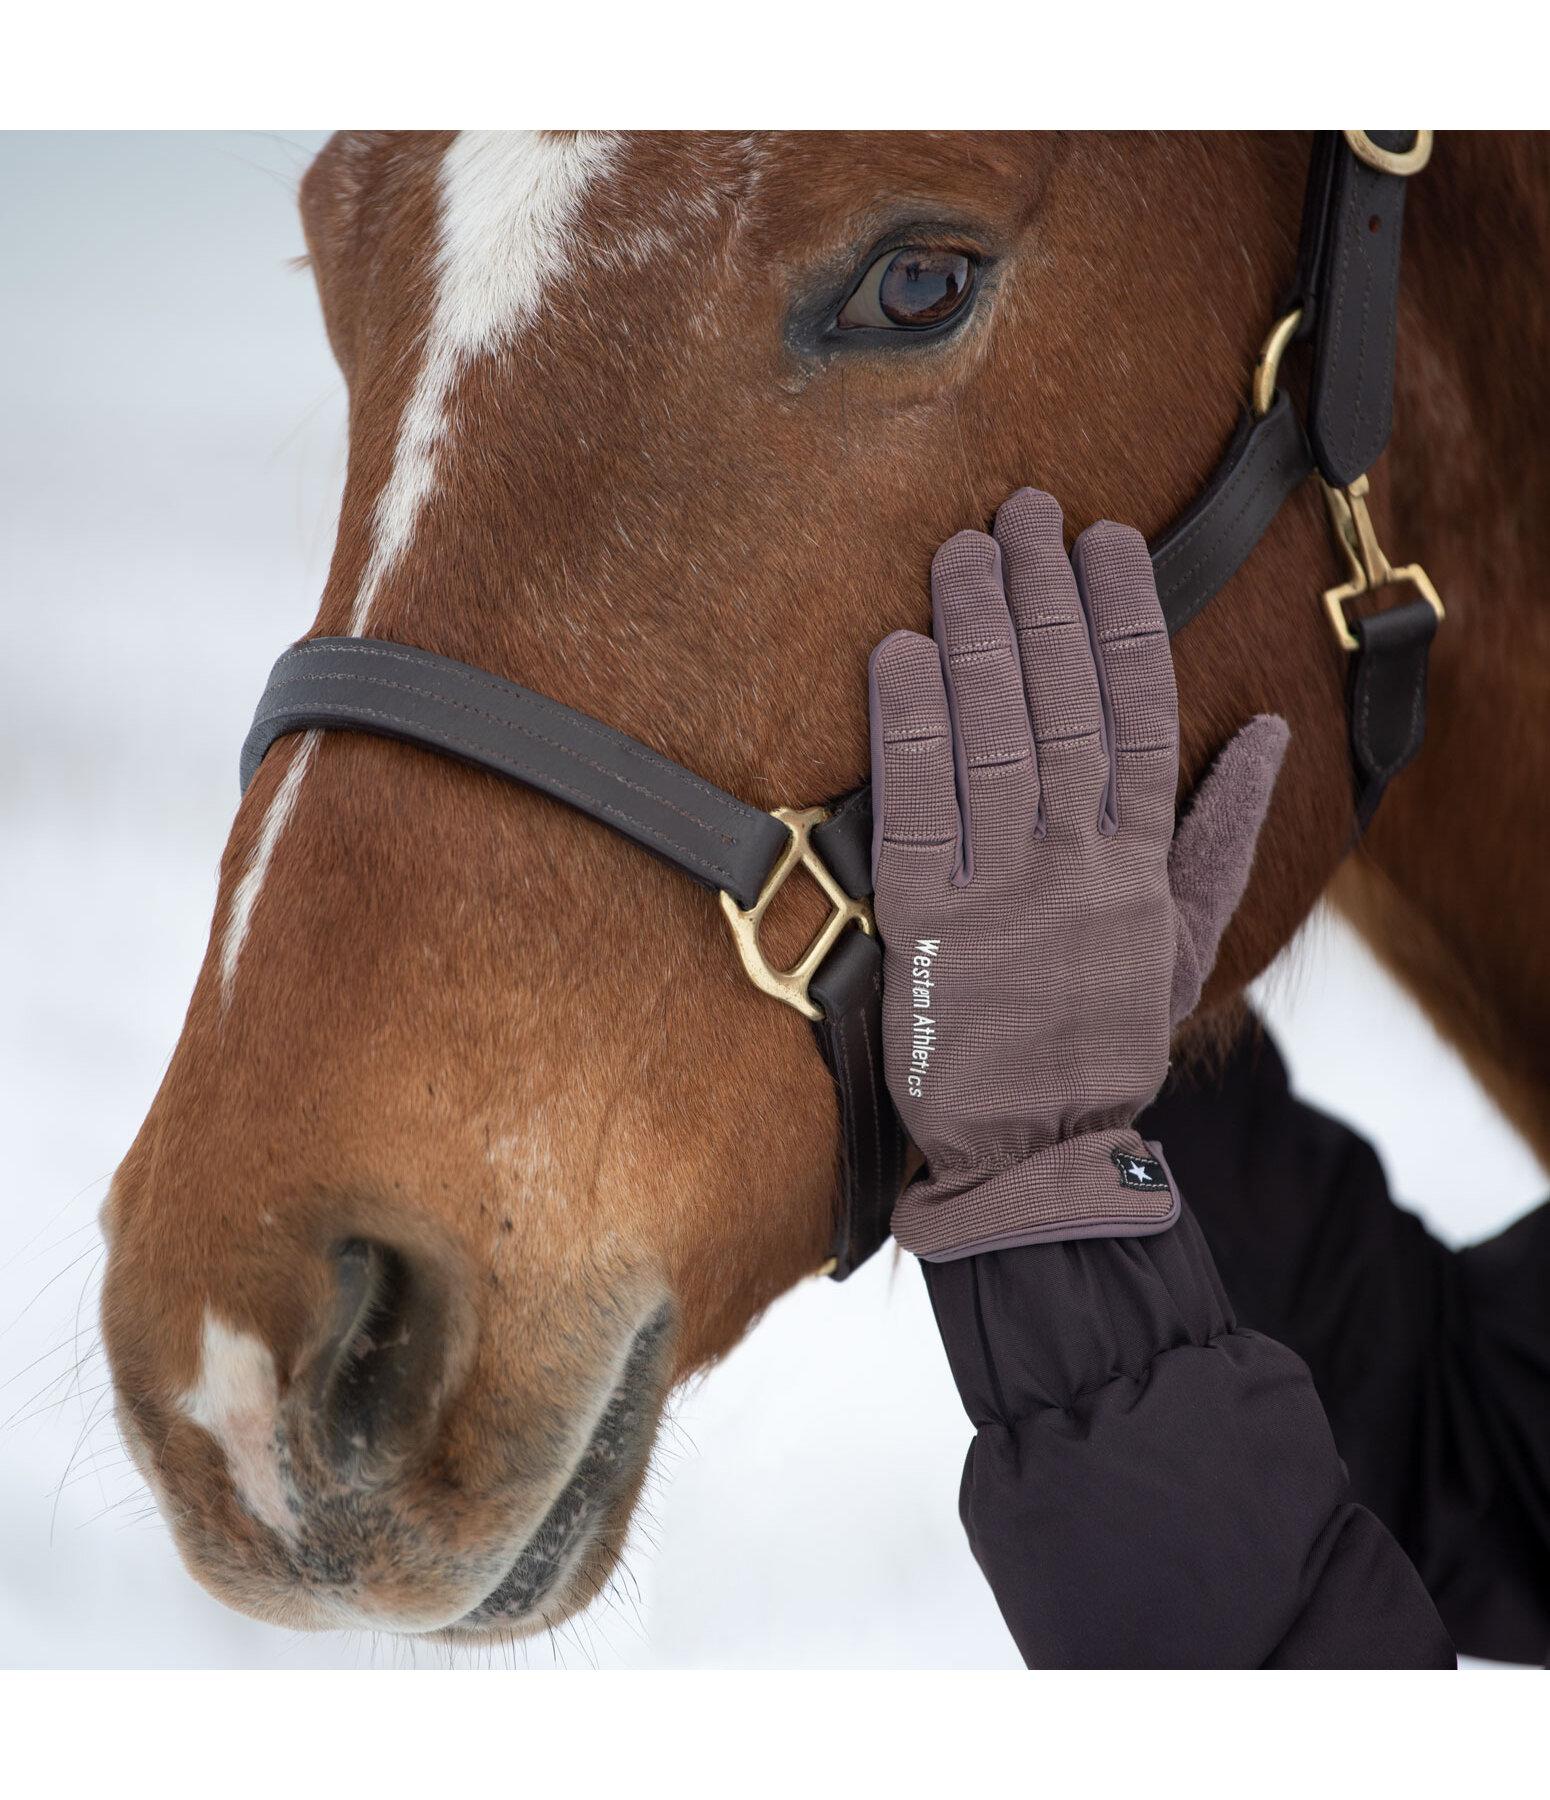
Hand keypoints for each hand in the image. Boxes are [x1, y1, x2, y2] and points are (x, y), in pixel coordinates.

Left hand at [869, 488, 1286, 1260]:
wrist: (1034, 1154)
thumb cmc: (1104, 1040)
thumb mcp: (1189, 945)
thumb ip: (1227, 837)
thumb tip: (1265, 734)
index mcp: (1142, 861)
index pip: (1139, 712)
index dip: (1122, 618)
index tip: (1107, 541)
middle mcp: (1077, 863)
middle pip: (1063, 703)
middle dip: (1044, 596)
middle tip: (1022, 510)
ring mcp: (1000, 891)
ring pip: (994, 738)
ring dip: (979, 635)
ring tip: (962, 552)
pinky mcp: (924, 923)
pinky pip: (916, 809)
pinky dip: (910, 728)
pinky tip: (901, 653)